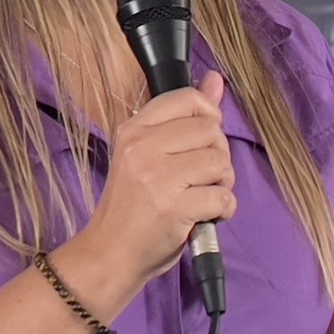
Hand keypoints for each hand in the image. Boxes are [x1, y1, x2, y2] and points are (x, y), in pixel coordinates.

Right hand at [81, 72, 235, 282]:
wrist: (110, 254)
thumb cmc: (132, 206)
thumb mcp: (149, 154)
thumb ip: (184, 117)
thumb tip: (216, 79)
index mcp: (134, 129)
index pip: (188, 99)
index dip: (208, 118)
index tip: (202, 141)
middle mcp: (143, 147)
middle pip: (211, 131)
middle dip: (217, 156)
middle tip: (200, 178)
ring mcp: (157, 177)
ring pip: (220, 162)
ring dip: (222, 184)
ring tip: (201, 196)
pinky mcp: (174, 208)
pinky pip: (223, 196)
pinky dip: (223, 209)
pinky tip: (206, 215)